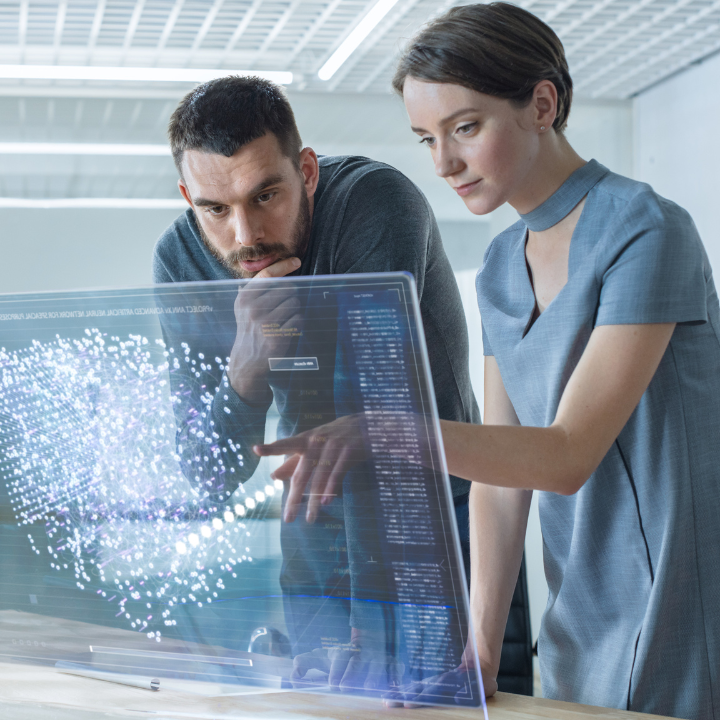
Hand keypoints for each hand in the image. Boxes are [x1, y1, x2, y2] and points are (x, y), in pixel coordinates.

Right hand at [227, 257, 301, 403]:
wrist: (247, 358)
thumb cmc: (250, 327)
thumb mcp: (245, 306)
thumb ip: (258, 288)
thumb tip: (284, 269)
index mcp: (245, 298)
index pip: (268, 275)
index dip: (283, 266)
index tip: (296, 261)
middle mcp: (253, 310)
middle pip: (287, 289)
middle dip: (290, 295)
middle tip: (284, 306)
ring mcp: (265, 324)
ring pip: (295, 303)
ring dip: (295, 309)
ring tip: (285, 318)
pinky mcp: (277, 338)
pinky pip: (299, 320)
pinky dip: (297, 322)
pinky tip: (288, 328)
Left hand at [254, 414, 368, 522]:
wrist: (368, 426)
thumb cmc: (337, 436)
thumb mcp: (314, 445)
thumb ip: (294, 461)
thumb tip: (273, 476)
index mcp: (306, 439)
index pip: (286, 444)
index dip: (272, 447)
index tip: (256, 449)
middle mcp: (318, 441)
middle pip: (302, 473)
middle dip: (294, 498)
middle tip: (288, 518)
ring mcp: (334, 446)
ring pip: (320, 478)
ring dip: (314, 501)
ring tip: (310, 519)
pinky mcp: (349, 451)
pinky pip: (338, 473)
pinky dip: (332, 488)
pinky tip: (326, 502)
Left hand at [290, 629, 403, 694]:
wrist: (367, 640)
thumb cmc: (339, 656)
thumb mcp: (320, 657)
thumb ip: (305, 663)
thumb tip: (294, 674)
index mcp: (345, 651)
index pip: (341, 658)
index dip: (337, 670)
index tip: (334, 685)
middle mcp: (362, 652)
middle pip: (357, 661)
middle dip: (351, 673)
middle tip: (344, 687)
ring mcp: (379, 657)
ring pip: (377, 663)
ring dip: (373, 675)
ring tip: (368, 688)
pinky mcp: (393, 663)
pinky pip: (397, 667)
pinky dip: (397, 675)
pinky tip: (396, 685)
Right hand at [382, 661, 495, 707]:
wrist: (477, 665)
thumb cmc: (482, 681)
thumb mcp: (486, 685)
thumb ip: (482, 689)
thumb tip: (468, 695)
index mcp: (449, 685)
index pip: (432, 693)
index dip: (421, 698)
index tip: (408, 703)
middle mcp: (437, 684)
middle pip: (418, 691)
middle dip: (404, 698)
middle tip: (390, 703)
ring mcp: (432, 684)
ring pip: (413, 690)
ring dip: (399, 695)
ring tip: (386, 701)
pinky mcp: (429, 687)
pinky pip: (414, 690)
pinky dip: (401, 693)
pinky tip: (390, 697)